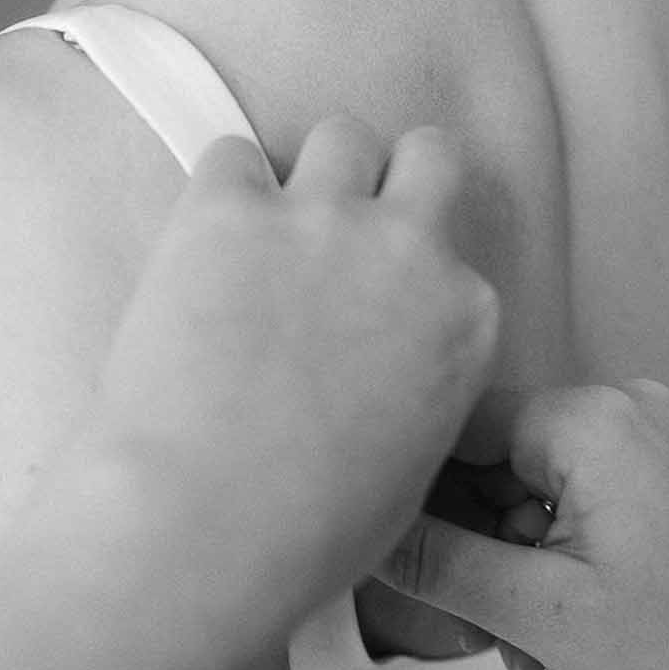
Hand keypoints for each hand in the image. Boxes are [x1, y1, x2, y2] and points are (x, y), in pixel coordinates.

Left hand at [92, 116, 499, 621]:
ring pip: (340, 137)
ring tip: (268, 238)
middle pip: (426, 155)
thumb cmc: (304, 533)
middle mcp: (409, 252)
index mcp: (466, 322)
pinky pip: (233, 156)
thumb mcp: (407, 473)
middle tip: (343, 234)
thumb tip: (379, 385)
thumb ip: (416, 397)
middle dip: (391, 182)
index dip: (412, 277)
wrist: (203, 525)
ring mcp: (319, 221)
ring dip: (311, 176)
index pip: (457, 260)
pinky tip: (203, 252)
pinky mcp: (227, 210)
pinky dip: (221, 193)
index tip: (375, 308)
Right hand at [375, 378, 668, 669]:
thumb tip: (356, 528)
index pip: (452, 424)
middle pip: (487, 461)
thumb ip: (433, 561)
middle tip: (475, 636)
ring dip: (505, 572)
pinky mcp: (657, 478)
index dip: (409, 491)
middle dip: (467, 550)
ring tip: (526, 655)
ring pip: (521, 493)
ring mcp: (644, 441)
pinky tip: (553, 636)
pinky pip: (566, 504)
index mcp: (590, 419)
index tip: (383, 554)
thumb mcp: (535, 612)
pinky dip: (546, 566)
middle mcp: (622, 407)